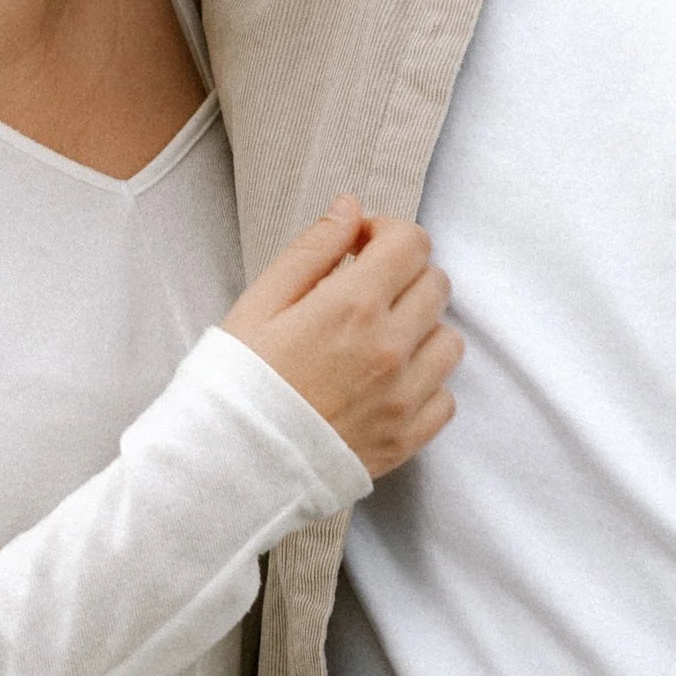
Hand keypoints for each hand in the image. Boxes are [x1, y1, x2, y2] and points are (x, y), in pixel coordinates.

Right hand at [223, 199, 461, 478]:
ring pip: (449, 341)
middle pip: (436, 285)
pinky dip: (425, 385)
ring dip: (421, 329)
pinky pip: (445, 398)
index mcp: (352, 306)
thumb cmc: (236, 382)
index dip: (386, 234)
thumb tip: (349, 209)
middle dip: (404, 276)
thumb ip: (312, 249)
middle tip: (364, 292)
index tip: (360, 248)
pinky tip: (387, 384)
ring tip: (379, 339)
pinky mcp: (405, 440)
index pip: (412, 243)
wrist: (226, 466)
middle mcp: (389, 349)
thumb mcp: (260, 302)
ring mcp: (402, 398)